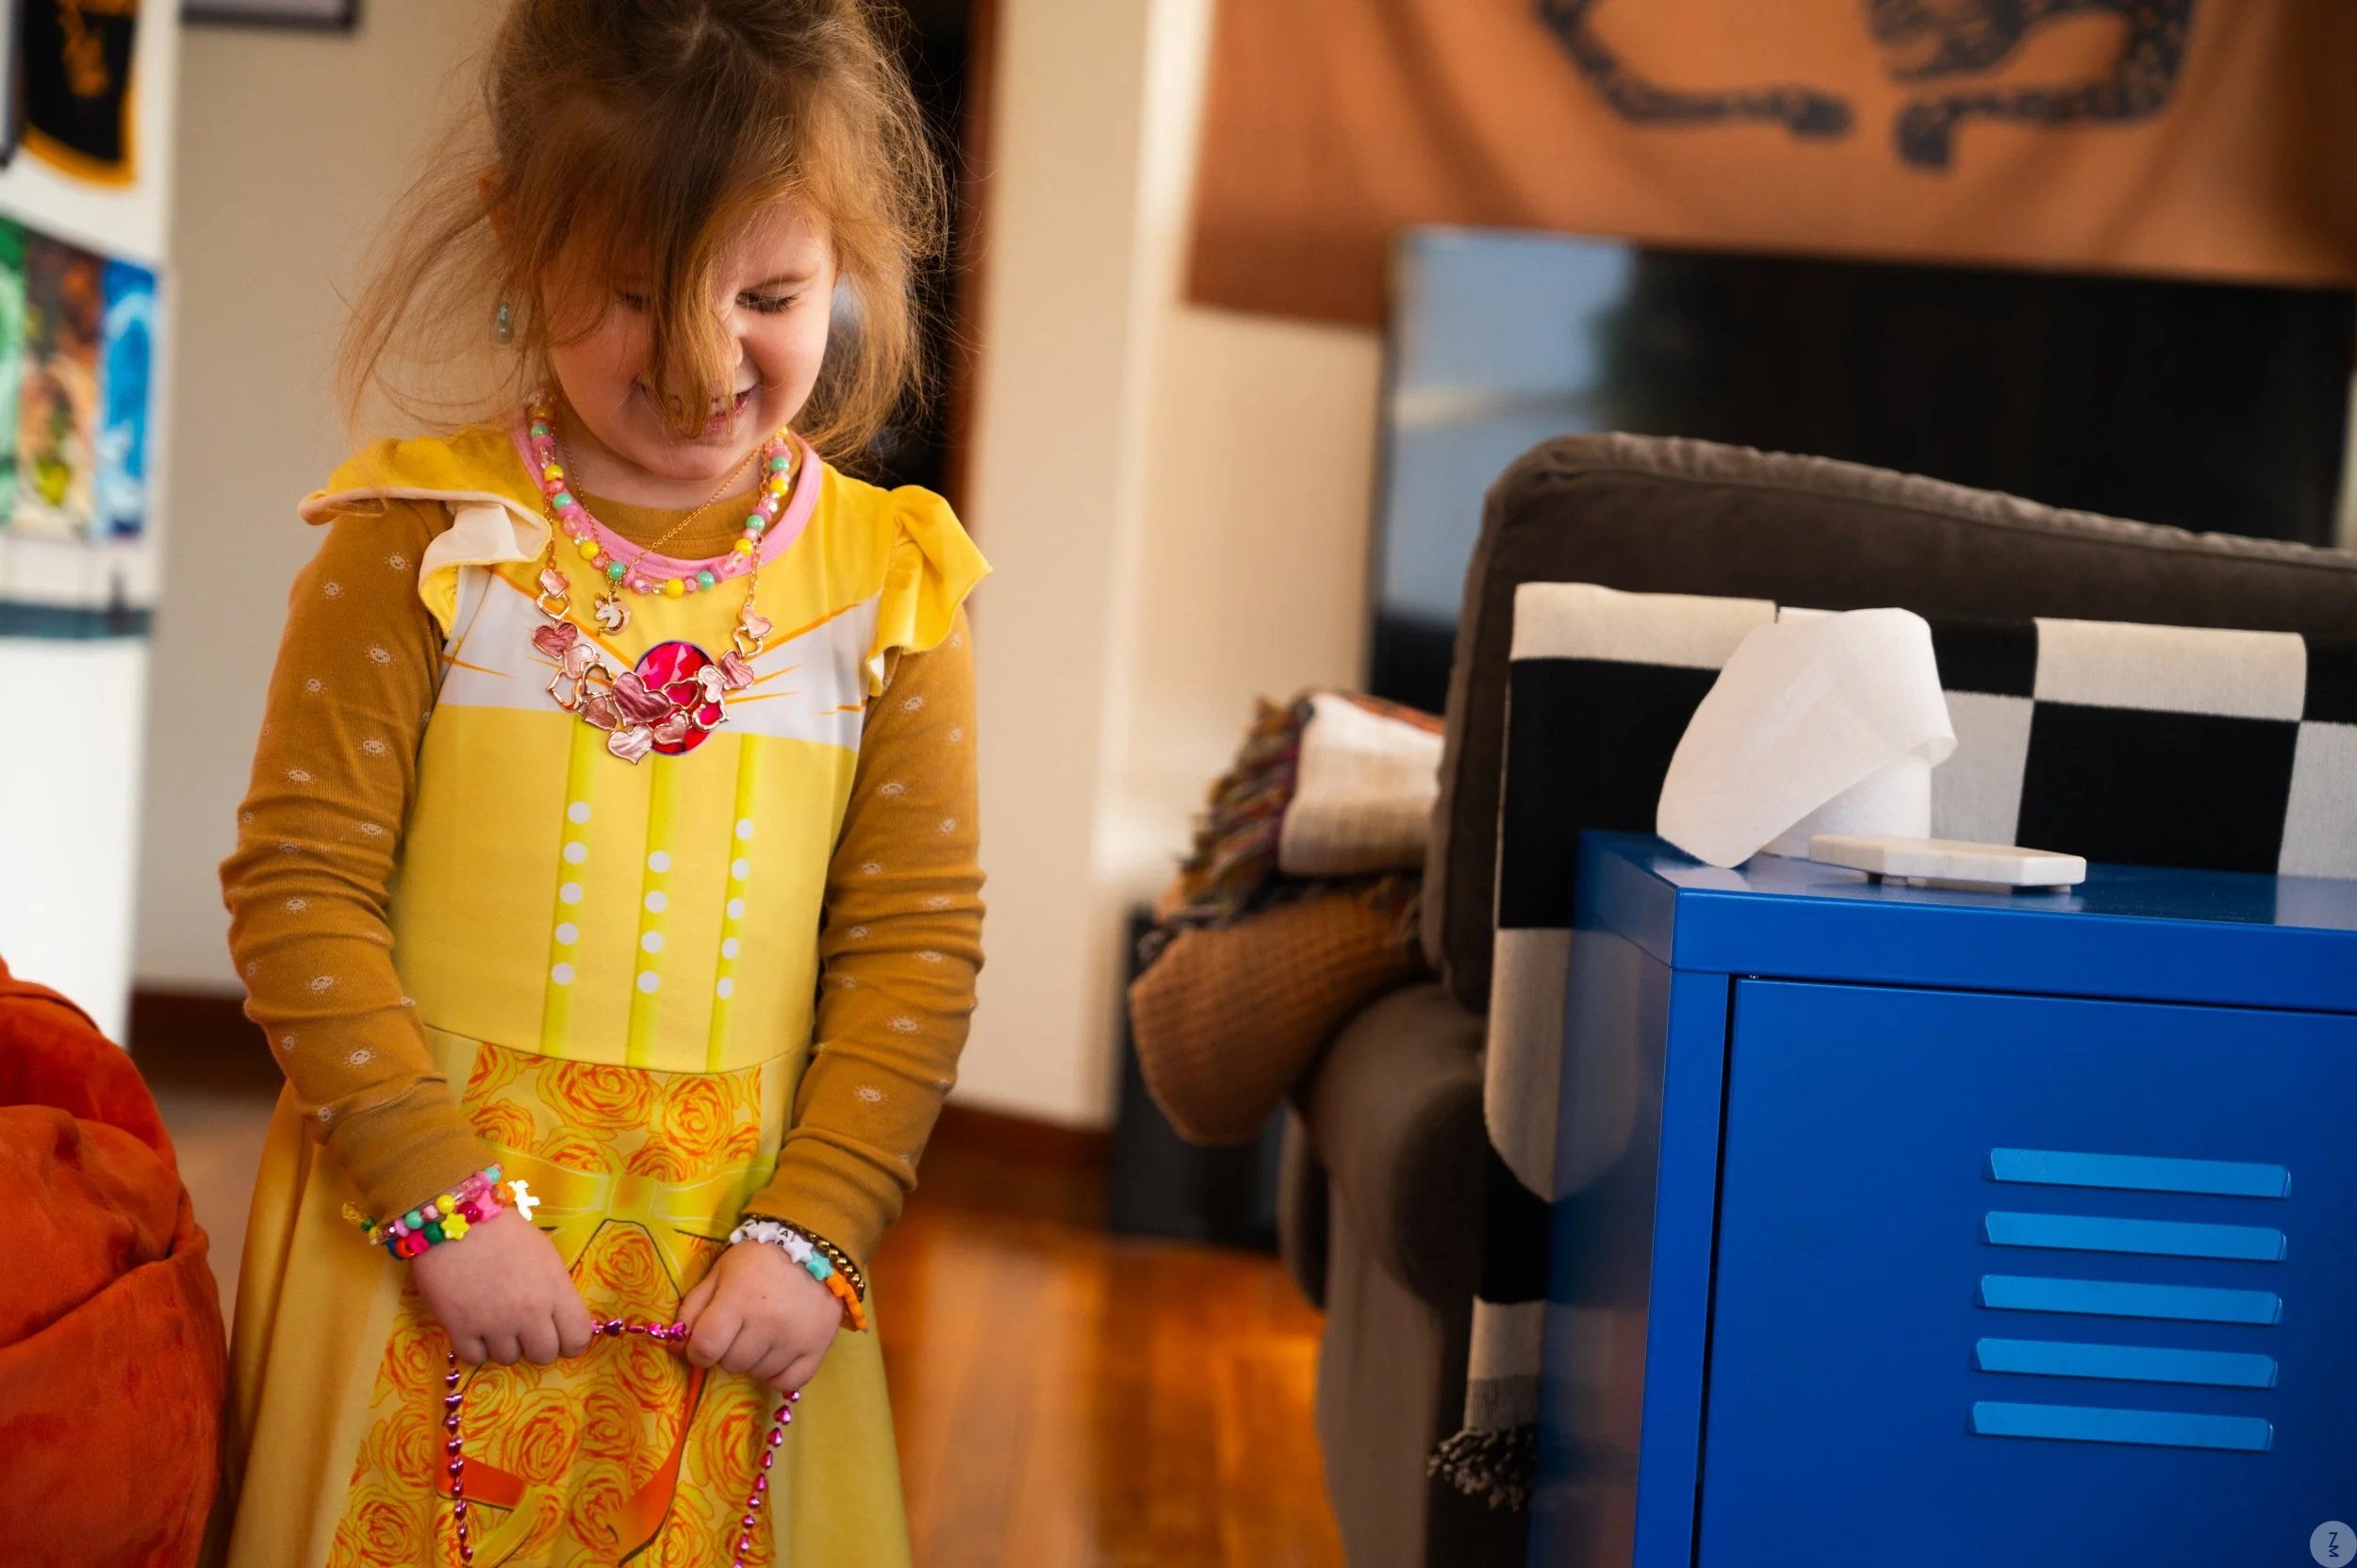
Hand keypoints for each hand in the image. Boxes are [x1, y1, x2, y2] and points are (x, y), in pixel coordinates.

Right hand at [410, 1204, 596, 1365]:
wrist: (454, 1220)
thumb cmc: (503, 1230)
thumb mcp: (544, 1254)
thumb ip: (554, 1289)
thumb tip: (556, 1317)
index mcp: (555, 1290)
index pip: (577, 1338)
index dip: (571, 1342)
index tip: (560, 1336)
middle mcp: (529, 1313)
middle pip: (544, 1355)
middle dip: (536, 1345)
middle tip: (524, 1329)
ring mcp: (494, 1325)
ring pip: (509, 1359)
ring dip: (504, 1344)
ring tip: (494, 1319)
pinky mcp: (459, 1330)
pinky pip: (476, 1359)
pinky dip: (476, 1347)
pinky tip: (474, 1326)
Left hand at [678, 1239, 842, 1392]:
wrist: (814, 1247)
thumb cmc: (758, 1260)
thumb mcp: (719, 1273)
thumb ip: (693, 1308)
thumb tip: (675, 1346)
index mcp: (738, 1300)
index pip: (706, 1348)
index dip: (698, 1351)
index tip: (705, 1342)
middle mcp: (767, 1323)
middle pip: (731, 1363)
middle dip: (728, 1351)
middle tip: (739, 1330)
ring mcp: (794, 1339)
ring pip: (758, 1373)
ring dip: (754, 1360)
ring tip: (762, 1334)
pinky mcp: (817, 1348)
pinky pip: (788, 1382)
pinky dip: (778, 1374)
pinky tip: (778, 1353)